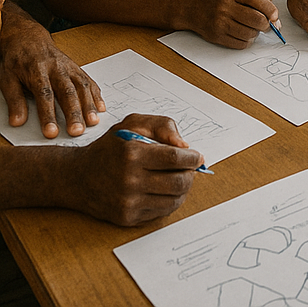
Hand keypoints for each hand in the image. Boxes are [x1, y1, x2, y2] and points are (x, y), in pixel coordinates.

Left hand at [0, 6, 103, 137]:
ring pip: (82, 86)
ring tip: (92, 122)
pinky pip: (88, 80)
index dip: (49, 115)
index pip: (45, 95)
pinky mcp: (76, 67)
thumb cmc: (17, 60)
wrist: (28, 37)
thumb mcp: (7, 78)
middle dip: (74, 112)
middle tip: (77, 131)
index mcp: (37, 70)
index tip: (52, 132)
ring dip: (89, 104)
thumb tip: (17, 122)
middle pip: (68, 92)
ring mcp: (69, 67)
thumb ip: (14, 100)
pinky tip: (100, 107)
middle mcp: (57, 68)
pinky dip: (95, 94)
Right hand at [69, 114, 200, 225]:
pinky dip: (169, 201)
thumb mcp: (132, 124)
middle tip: (190, 169)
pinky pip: (160, 212)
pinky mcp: (126, 218)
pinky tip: (164, 190)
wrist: (76, 178)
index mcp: (132, 155)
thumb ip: (162, 126)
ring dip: (183, 189)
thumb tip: (184, 145)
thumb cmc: (108, 149)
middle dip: (191, 175)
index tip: (197, 156)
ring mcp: (127, 203)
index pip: (175, 159)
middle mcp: (129, 181)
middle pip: (178, 182)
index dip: (192, 158)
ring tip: (179, 179)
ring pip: (173, 200)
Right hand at [188, 0, 278, 48]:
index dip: (269, 9)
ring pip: (250, 33)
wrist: (192, 9)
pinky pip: (240, 43)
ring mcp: (220, 22)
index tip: (275, 16)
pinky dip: (247, 41)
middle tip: (267, 25)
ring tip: (253, 28)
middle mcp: (225, 6)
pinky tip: (244, 34)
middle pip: (255, 19)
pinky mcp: (217, 36)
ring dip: (256, 33)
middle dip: (266, 24)